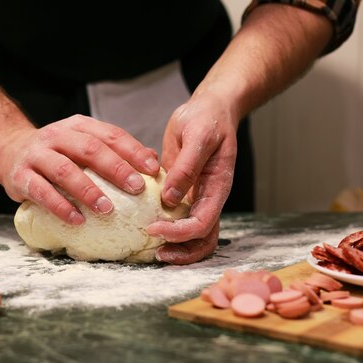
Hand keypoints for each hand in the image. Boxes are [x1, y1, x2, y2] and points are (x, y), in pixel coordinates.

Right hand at [0, 114, 159, 224]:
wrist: (9, 151)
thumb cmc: (57, 153)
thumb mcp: (84, 144)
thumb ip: (114, 151)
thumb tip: (152, 160)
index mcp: (78, 126)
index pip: (110, 134)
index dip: (133, 150)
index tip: (153, 168)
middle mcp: (57, 136)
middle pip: (90, 149)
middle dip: (116, 168)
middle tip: (136, 188)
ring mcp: (37, 155)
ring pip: (65, 170)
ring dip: (88, 190)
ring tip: (107, 209)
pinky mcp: (20, 176)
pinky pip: (41, 192)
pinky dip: (60, 207)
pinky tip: (77, 220)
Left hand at [147, 100, 237, 263]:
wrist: (209, 110)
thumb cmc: (208, 119)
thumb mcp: (199, 137)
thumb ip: (187, 167)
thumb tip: (170, 199)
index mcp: (217, 187)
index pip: (202, 223)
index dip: (179, 232)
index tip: (153, 228)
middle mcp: (208, 198)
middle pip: (202, 240)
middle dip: (181, 251)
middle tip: (154, 252)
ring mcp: (196, 198)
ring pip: (192, 236)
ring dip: (175, 247)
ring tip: (151, 250)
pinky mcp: (182, 193)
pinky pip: (177, 219)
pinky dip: (166, 229)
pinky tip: (145, 227)